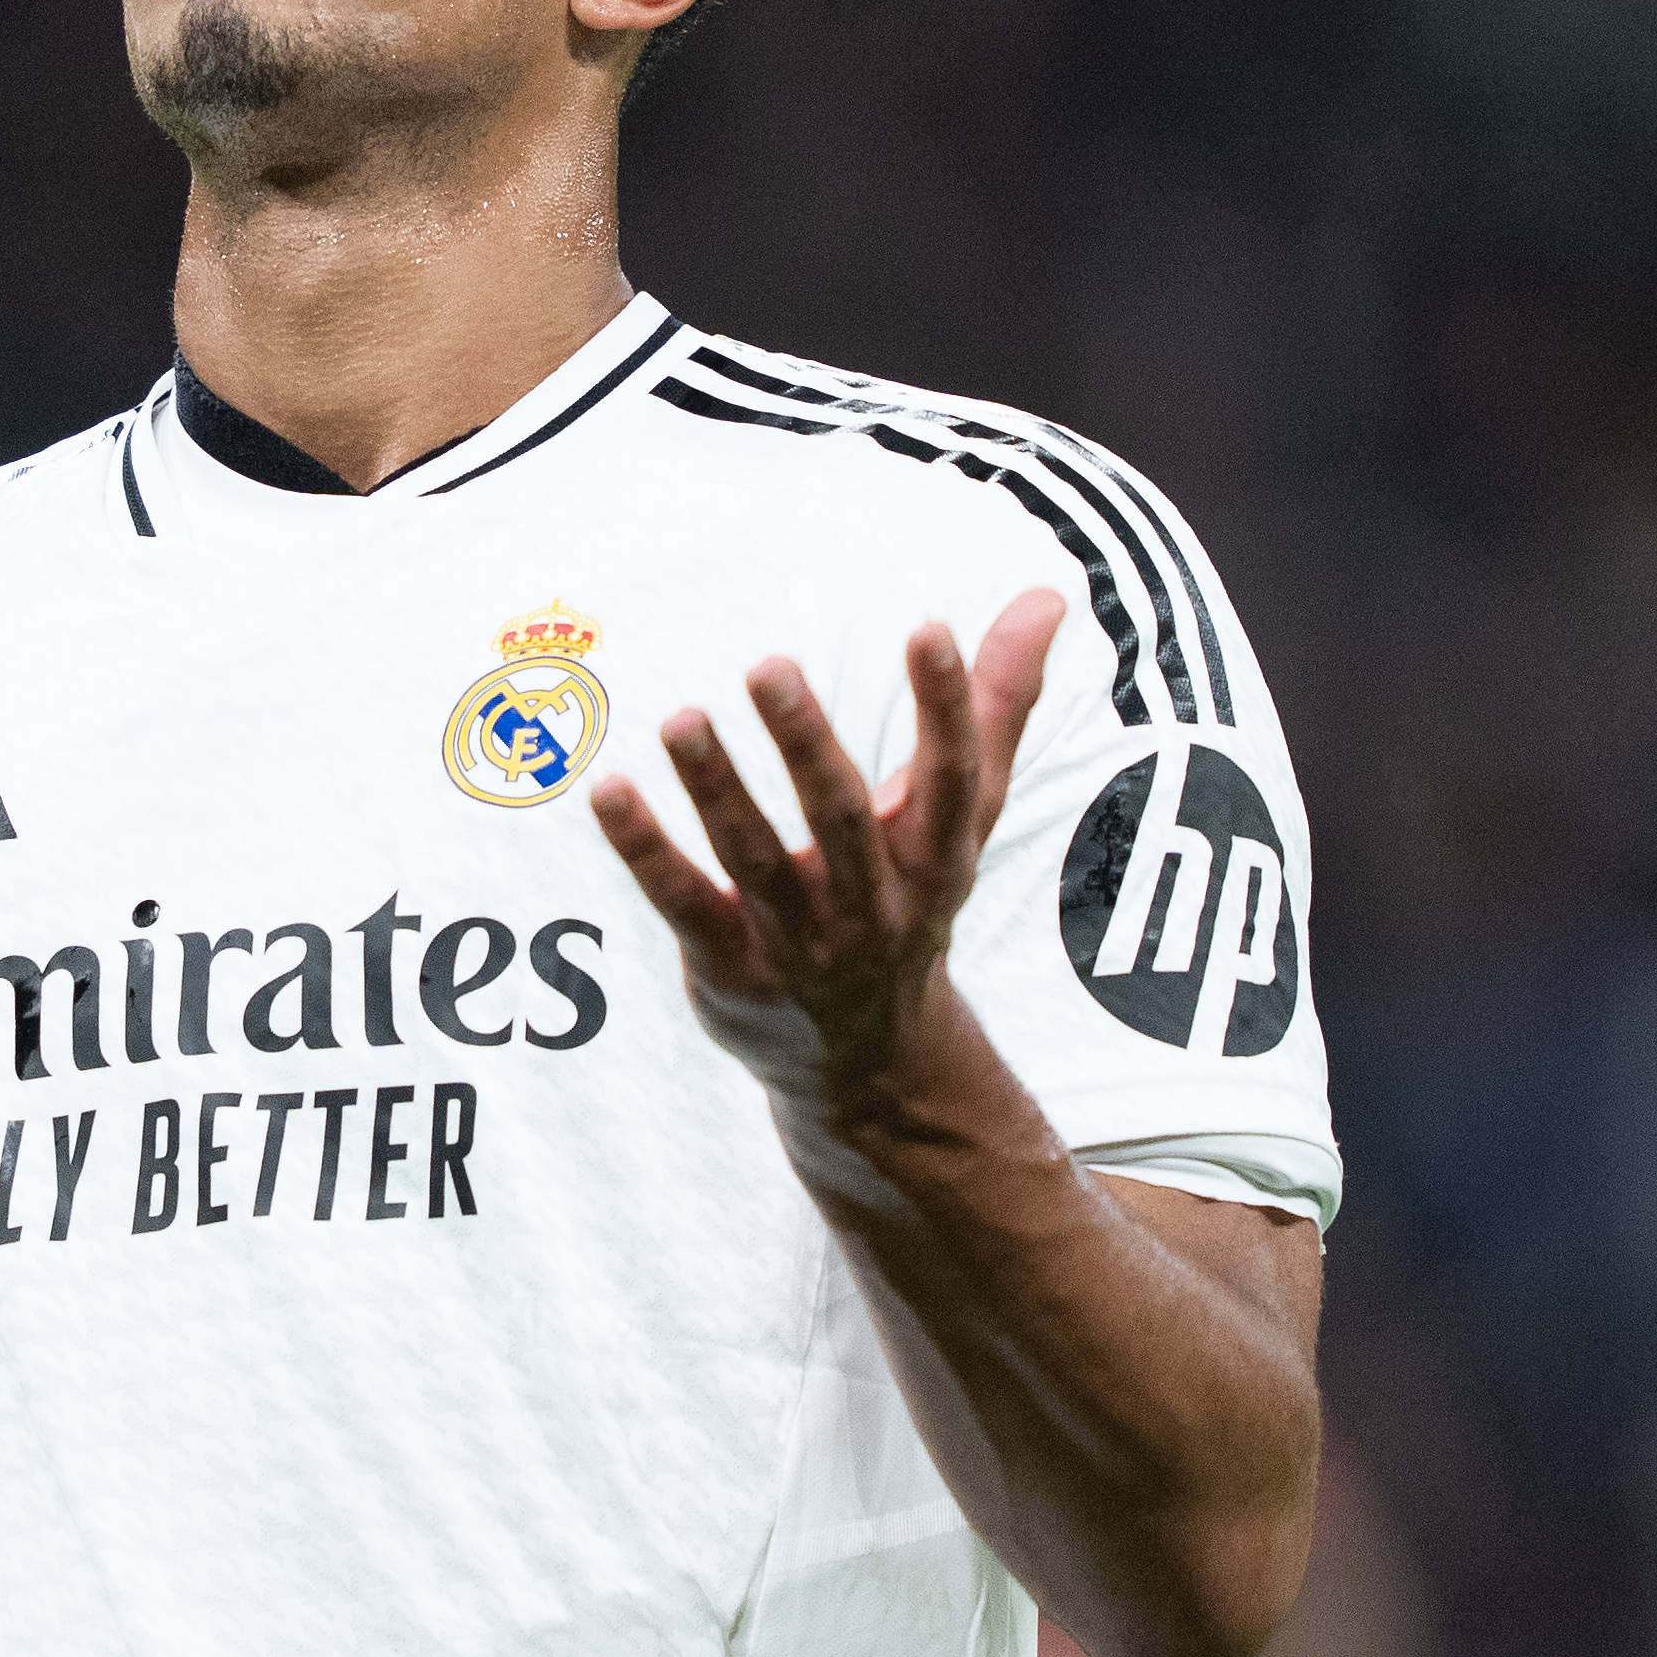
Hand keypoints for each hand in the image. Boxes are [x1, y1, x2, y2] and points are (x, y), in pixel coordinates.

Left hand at [589, 590, 1065, 1104]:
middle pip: (841, 818)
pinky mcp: (731, 969)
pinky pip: (684, 902)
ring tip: (681, 717)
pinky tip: (607, 788)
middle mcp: (873, 904)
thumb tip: (1048, 594)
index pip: (951, 775)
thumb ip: (998, 705)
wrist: (870, 1062)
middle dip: (806, 744)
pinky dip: (645, 849)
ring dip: (717, 788)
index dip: (947, 704)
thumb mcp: (963, 815)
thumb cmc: (912, 899)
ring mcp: (799, 943)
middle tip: (768, 665)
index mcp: (937, 857)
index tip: (929, 627)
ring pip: (754, 859)